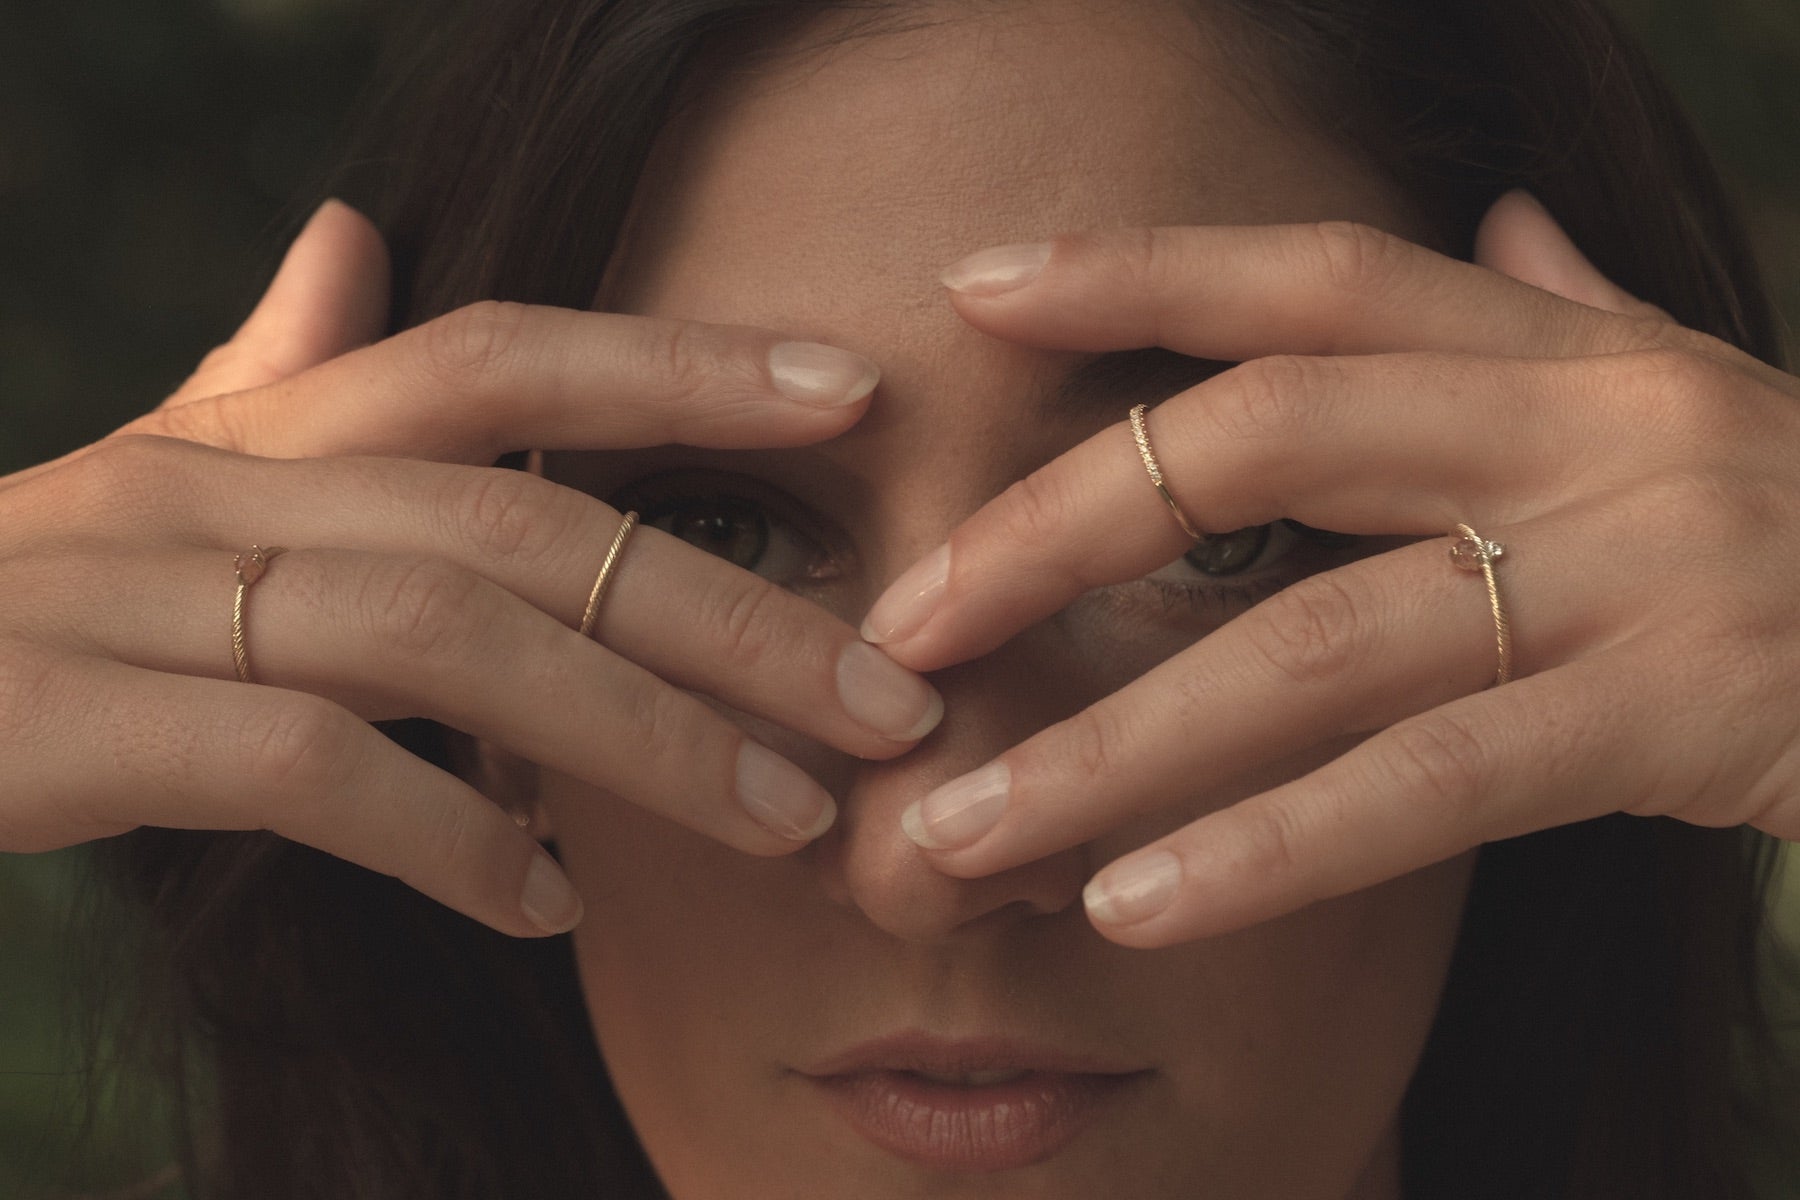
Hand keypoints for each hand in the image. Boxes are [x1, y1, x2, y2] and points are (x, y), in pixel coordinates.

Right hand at [0, 201, 940, 937]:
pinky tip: (555, 909)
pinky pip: (305, 769)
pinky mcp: (64, 725)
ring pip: (451, 638)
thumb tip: (357, 240)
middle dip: (732, 611)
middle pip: (526, 517)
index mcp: (251, 431)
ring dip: (646, 740)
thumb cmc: (11, 607)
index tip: (848, 392)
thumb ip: (269, 375)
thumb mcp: (150, 480)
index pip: (501, 354)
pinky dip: (450, 843)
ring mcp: (129, 597)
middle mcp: (204, 486)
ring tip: (790, 820)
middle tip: (895, 701)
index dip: (680, 363)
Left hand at [866, 191, 1799, 946]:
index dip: (1139, 267)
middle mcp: (1588, 427)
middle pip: (1261, 440)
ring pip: (1312, 645)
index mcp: (1564, 350)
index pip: (1312, 279)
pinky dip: (1265, 852)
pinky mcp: (1678, 716)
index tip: (974, 288)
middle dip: (1059, 529)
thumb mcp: (1697, 395)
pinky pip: (1425, 788)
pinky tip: (1133, 908)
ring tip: (963, 827)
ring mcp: (1638, 566)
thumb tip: (1498, 217)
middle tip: (900, 627)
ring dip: (1113, 744)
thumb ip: (1573, 314)